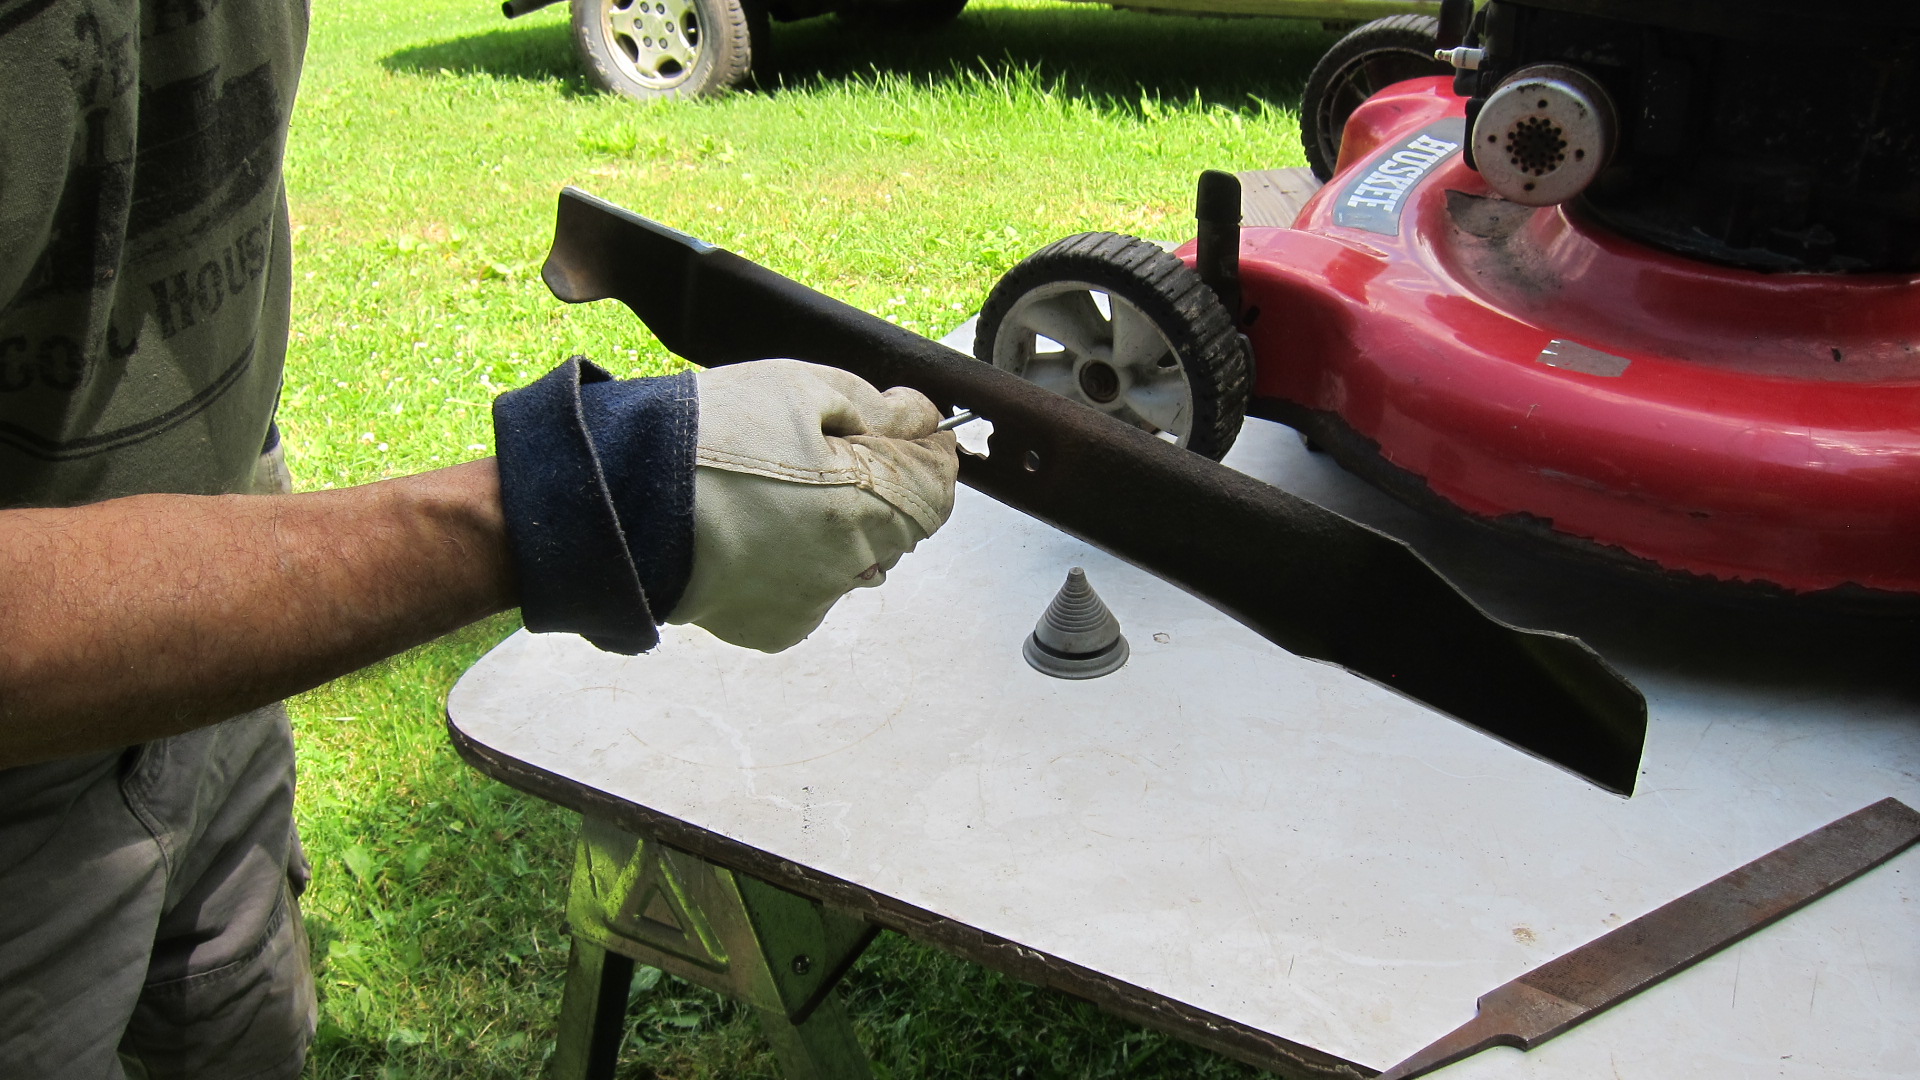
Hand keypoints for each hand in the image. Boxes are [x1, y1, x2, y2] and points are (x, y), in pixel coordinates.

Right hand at [667, 359, 958, 651]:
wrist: (619, 501)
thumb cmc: (707, 437)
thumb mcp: (799, 388)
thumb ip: (876, 407)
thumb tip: (922, 418)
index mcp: (865, 505)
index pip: (937, 490)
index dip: (928, 456)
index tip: (911, 433)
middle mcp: (848, 566)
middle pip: (898, 526)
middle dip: (878, 488)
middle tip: (823, 453)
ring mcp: (812, 603)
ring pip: (853, 561)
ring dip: (837, 530)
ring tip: (774, 493)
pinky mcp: (775, 628)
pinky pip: (809, 591)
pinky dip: (795, 563)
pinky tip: (751, 531)